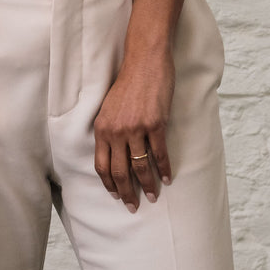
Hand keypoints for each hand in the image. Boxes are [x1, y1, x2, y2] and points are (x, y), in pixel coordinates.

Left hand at [93, 52, 173, 211]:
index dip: (109, 183)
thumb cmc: (128, 84)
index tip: (115, 195)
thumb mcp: (110, 108)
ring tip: (152, 197)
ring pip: (140, 167)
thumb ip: (110, 130)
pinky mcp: (156, 124)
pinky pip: (160, 154)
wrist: (144, 61)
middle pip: (120, 171)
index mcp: (102, 128)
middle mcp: (116, 131)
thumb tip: (114, 154)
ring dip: (147, 186)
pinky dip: (164, 169)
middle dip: (126, 193)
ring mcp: (136, 128)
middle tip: (133, 207)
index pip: (101, 165)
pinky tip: (167, 179)